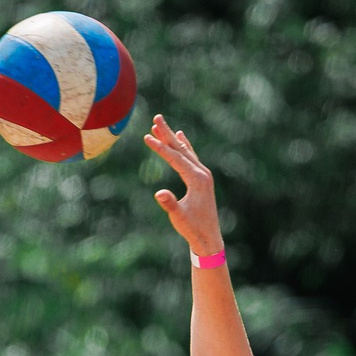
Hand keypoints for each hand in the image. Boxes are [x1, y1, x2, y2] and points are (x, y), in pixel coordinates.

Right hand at [144, 115, 223, 256]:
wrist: (208, 237)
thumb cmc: (192, 228)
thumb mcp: (179, 217)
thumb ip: (170, 204)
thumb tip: (159, 194)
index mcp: (197, 179)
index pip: (175, 158)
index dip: (160, 147)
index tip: (146, 137)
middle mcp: (202, 173)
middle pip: (181, 149)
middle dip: (167, 133)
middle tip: (156, 117)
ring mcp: (203, 174)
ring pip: (185, 151)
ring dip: (173, 138)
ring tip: (161, 124)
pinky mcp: (202, 178)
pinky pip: (190, 157)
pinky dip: (184, 146)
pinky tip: (181, 136)